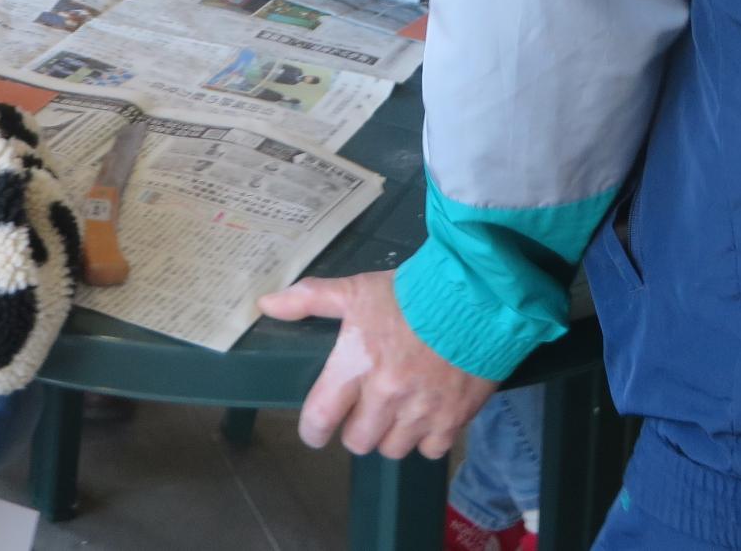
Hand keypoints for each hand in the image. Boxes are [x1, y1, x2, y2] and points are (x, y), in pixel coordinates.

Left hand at [258, 270, 497, 457]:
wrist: (476, 297)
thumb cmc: (410, 295)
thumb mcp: (355, 290)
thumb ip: (308, 300)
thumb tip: (265, 304)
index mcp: (356, 365)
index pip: (320, 419)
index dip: (313, 430)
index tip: (316, 429)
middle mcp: (385, 396)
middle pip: (357, 442)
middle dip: (356, 428)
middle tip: (365, 408)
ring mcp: (420, 412)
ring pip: (392, 449)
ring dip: (390, 434)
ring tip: (396, 410)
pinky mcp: (452, 420)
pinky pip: (428, 449)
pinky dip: (426, 437)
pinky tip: (426, 413)